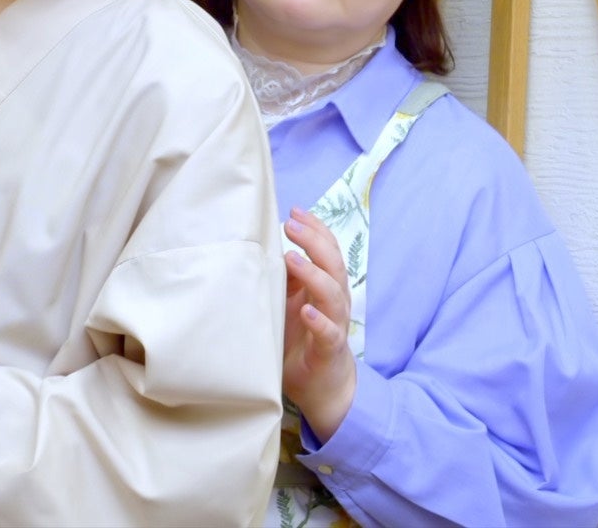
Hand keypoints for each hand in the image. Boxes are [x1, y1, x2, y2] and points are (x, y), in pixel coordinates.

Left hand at [282, 207, 357, 442]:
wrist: (323, 387)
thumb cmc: (301, 341)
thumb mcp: (287, 304)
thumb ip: (283, 279)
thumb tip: (262, 247)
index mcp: (324, 287)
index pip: (328, 250)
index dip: (316, 229)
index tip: (295, 210)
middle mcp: (334, 303)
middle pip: (333, 265)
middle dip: (315, 242)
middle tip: (291, 224)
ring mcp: (334, 326)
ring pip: (334, 296)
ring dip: (315, 276)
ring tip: (293, 259)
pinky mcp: (329, 352)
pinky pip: (329, 334)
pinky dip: (319, 322)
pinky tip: (307, 312)